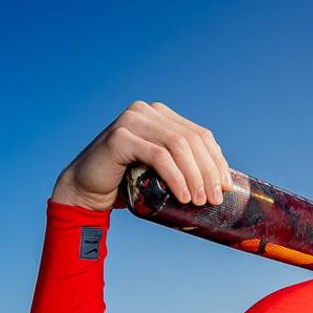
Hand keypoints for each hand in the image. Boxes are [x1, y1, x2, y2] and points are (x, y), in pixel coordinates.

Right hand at [50, 100, 234, 213]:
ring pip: (178, 145)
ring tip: (199, 201)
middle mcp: (147, 112)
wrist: (86, 189)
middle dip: (208, 171)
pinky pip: (158, 156)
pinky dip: (175, 177)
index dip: (217, 161)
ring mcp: (132, 120)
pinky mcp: (120, 137)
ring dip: (194, 176)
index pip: (200, 134)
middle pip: (192, 140)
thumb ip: (182, 165)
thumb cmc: (126, 183)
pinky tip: (183, 195)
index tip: (226, 187)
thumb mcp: (161, 171)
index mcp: (161, 115)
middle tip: (214, 200)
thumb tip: (222, 185)